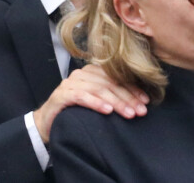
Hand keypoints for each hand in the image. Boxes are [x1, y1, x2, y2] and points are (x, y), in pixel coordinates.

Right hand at [33, 64, 148, 143]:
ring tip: (129, 113)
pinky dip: (96, 103)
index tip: (146, 101)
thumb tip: (139, 100)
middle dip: (128, 97)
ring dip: (116, 101)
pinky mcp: (62, 94)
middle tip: (141, 110)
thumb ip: (111, 96)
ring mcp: (71, 83)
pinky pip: (82, 96)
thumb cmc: (75, 112)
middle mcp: (82, 74)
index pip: (116, 77)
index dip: (132, 88)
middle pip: (109, 83)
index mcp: (92, 72)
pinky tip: (107, 111)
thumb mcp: (96, 101)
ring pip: (99, 89)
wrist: (46, 122)